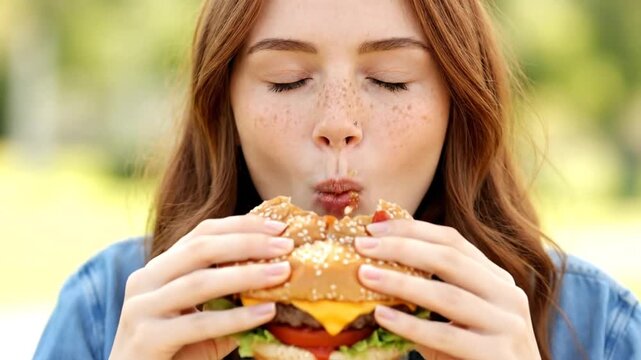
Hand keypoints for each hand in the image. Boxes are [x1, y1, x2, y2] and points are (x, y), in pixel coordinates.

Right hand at [109, 215, 292, 359]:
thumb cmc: (175, 351)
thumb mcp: (202, 315)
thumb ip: (229, 296)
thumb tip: (279, 275)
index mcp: (159, 268)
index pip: (202, 233)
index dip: (242, 225)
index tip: (279, 227)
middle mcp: (144, 279)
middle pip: (201, 249)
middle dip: (248, 243)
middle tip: (286, 245)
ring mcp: (140, 308)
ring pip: (200, 282)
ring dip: (247, 275)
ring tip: (283, 273)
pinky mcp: (146, 338)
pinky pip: (198, 324)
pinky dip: (235, 318)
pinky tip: (266, 312)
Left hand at [354, 220, 540, 359]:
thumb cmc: (474, 355)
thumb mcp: (457, 317)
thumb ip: (431, 292)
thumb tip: (375, 266)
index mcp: (496, 278)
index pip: (452, 240)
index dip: (410, 230)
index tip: (373, 227)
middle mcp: (507, 295)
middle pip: (449, 259)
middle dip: (401, 247)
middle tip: (362, 245)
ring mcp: (507, 325)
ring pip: (447, 295)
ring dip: (401, 282)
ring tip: (365, 275)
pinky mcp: (497, 354)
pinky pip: (447, 336)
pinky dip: (411, 326)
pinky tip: (382, 316)